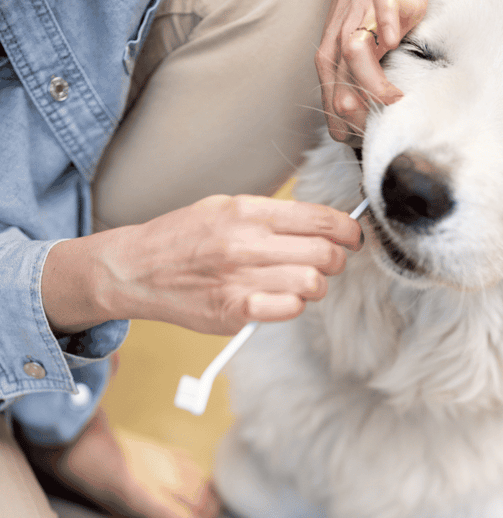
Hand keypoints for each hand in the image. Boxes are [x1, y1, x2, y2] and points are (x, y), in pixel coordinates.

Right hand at [41, 194, 362, 335]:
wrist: (135, 268)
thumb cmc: (183, 238)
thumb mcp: (224, 207)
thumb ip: (271, 215)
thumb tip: (321, 223)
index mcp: (247, 210)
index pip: (320, 219)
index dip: (348, 230)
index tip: (353, 237)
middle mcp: (246, 242)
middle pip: (325, 254)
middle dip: (336, 260)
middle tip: (329, 263)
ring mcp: (240, 278)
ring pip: (313, 283)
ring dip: (315, 285)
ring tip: (300, 282)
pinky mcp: (234, 310)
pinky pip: (289, 309)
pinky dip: (293, 305)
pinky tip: (279, 299)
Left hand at [316, 0, 429, 143]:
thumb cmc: (370, 9)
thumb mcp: (357, 53)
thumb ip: (357, 86)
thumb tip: (367, 129)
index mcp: (330, 64)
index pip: (336, 116)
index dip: (357, 133)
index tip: (379, 135)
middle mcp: (338, 44)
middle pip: (343, 93)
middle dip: (368, 117)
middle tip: (391, 122)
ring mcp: (360, 18)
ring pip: (355, 55)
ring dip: (376, 84)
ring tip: (399, 96)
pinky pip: (381, 10)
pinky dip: (387, 25)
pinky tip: (396, 40)